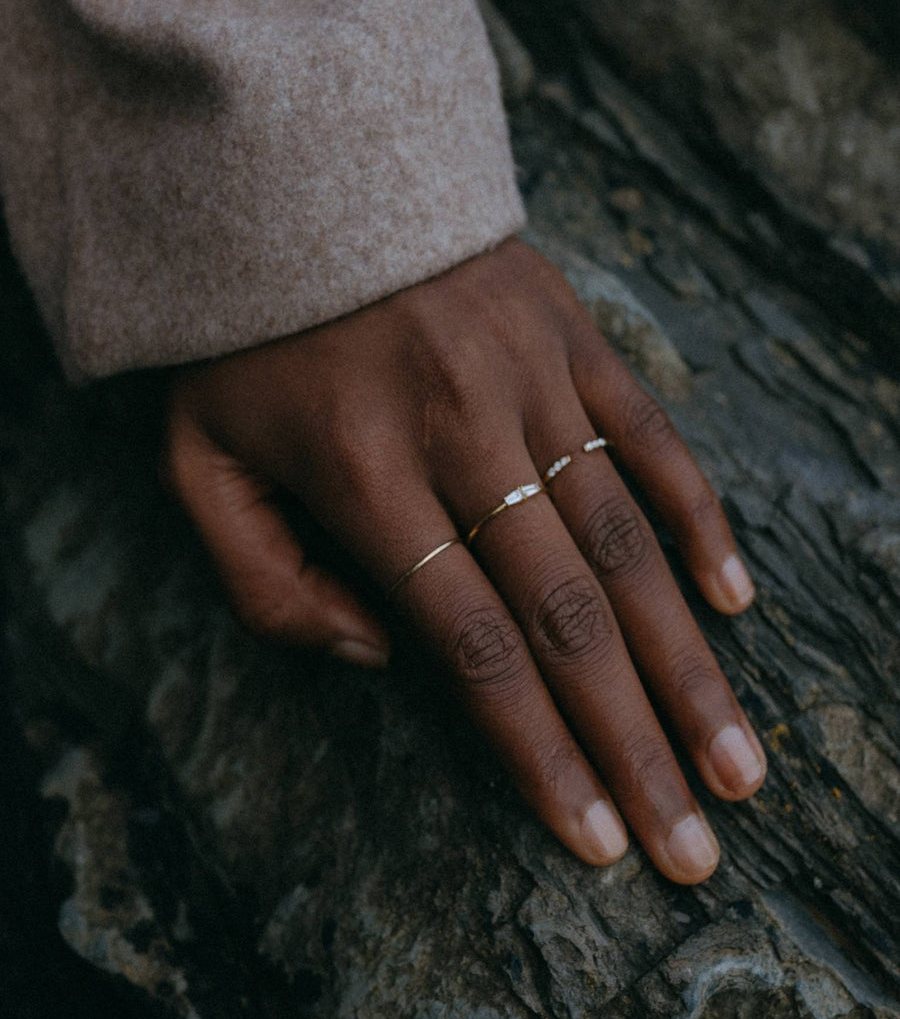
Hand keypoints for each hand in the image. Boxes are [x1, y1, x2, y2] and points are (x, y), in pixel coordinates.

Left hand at [165, 237, 764, 882]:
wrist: (295, 173)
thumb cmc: (242, 338)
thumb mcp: (199, 462)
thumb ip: (266, 581)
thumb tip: (386, 658)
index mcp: (362, 476)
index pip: (472, 647)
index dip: (539, 754)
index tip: (596, 841)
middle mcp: (460, 435)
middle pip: (565, 618)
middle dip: (635, 744)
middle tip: (697, 845)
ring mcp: (529, 380)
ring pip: (625, 543)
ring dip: (687, 662)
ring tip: (738, 760)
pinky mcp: (572, 335)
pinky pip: (652, 436)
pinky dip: (697, 520)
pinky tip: (734, 602)